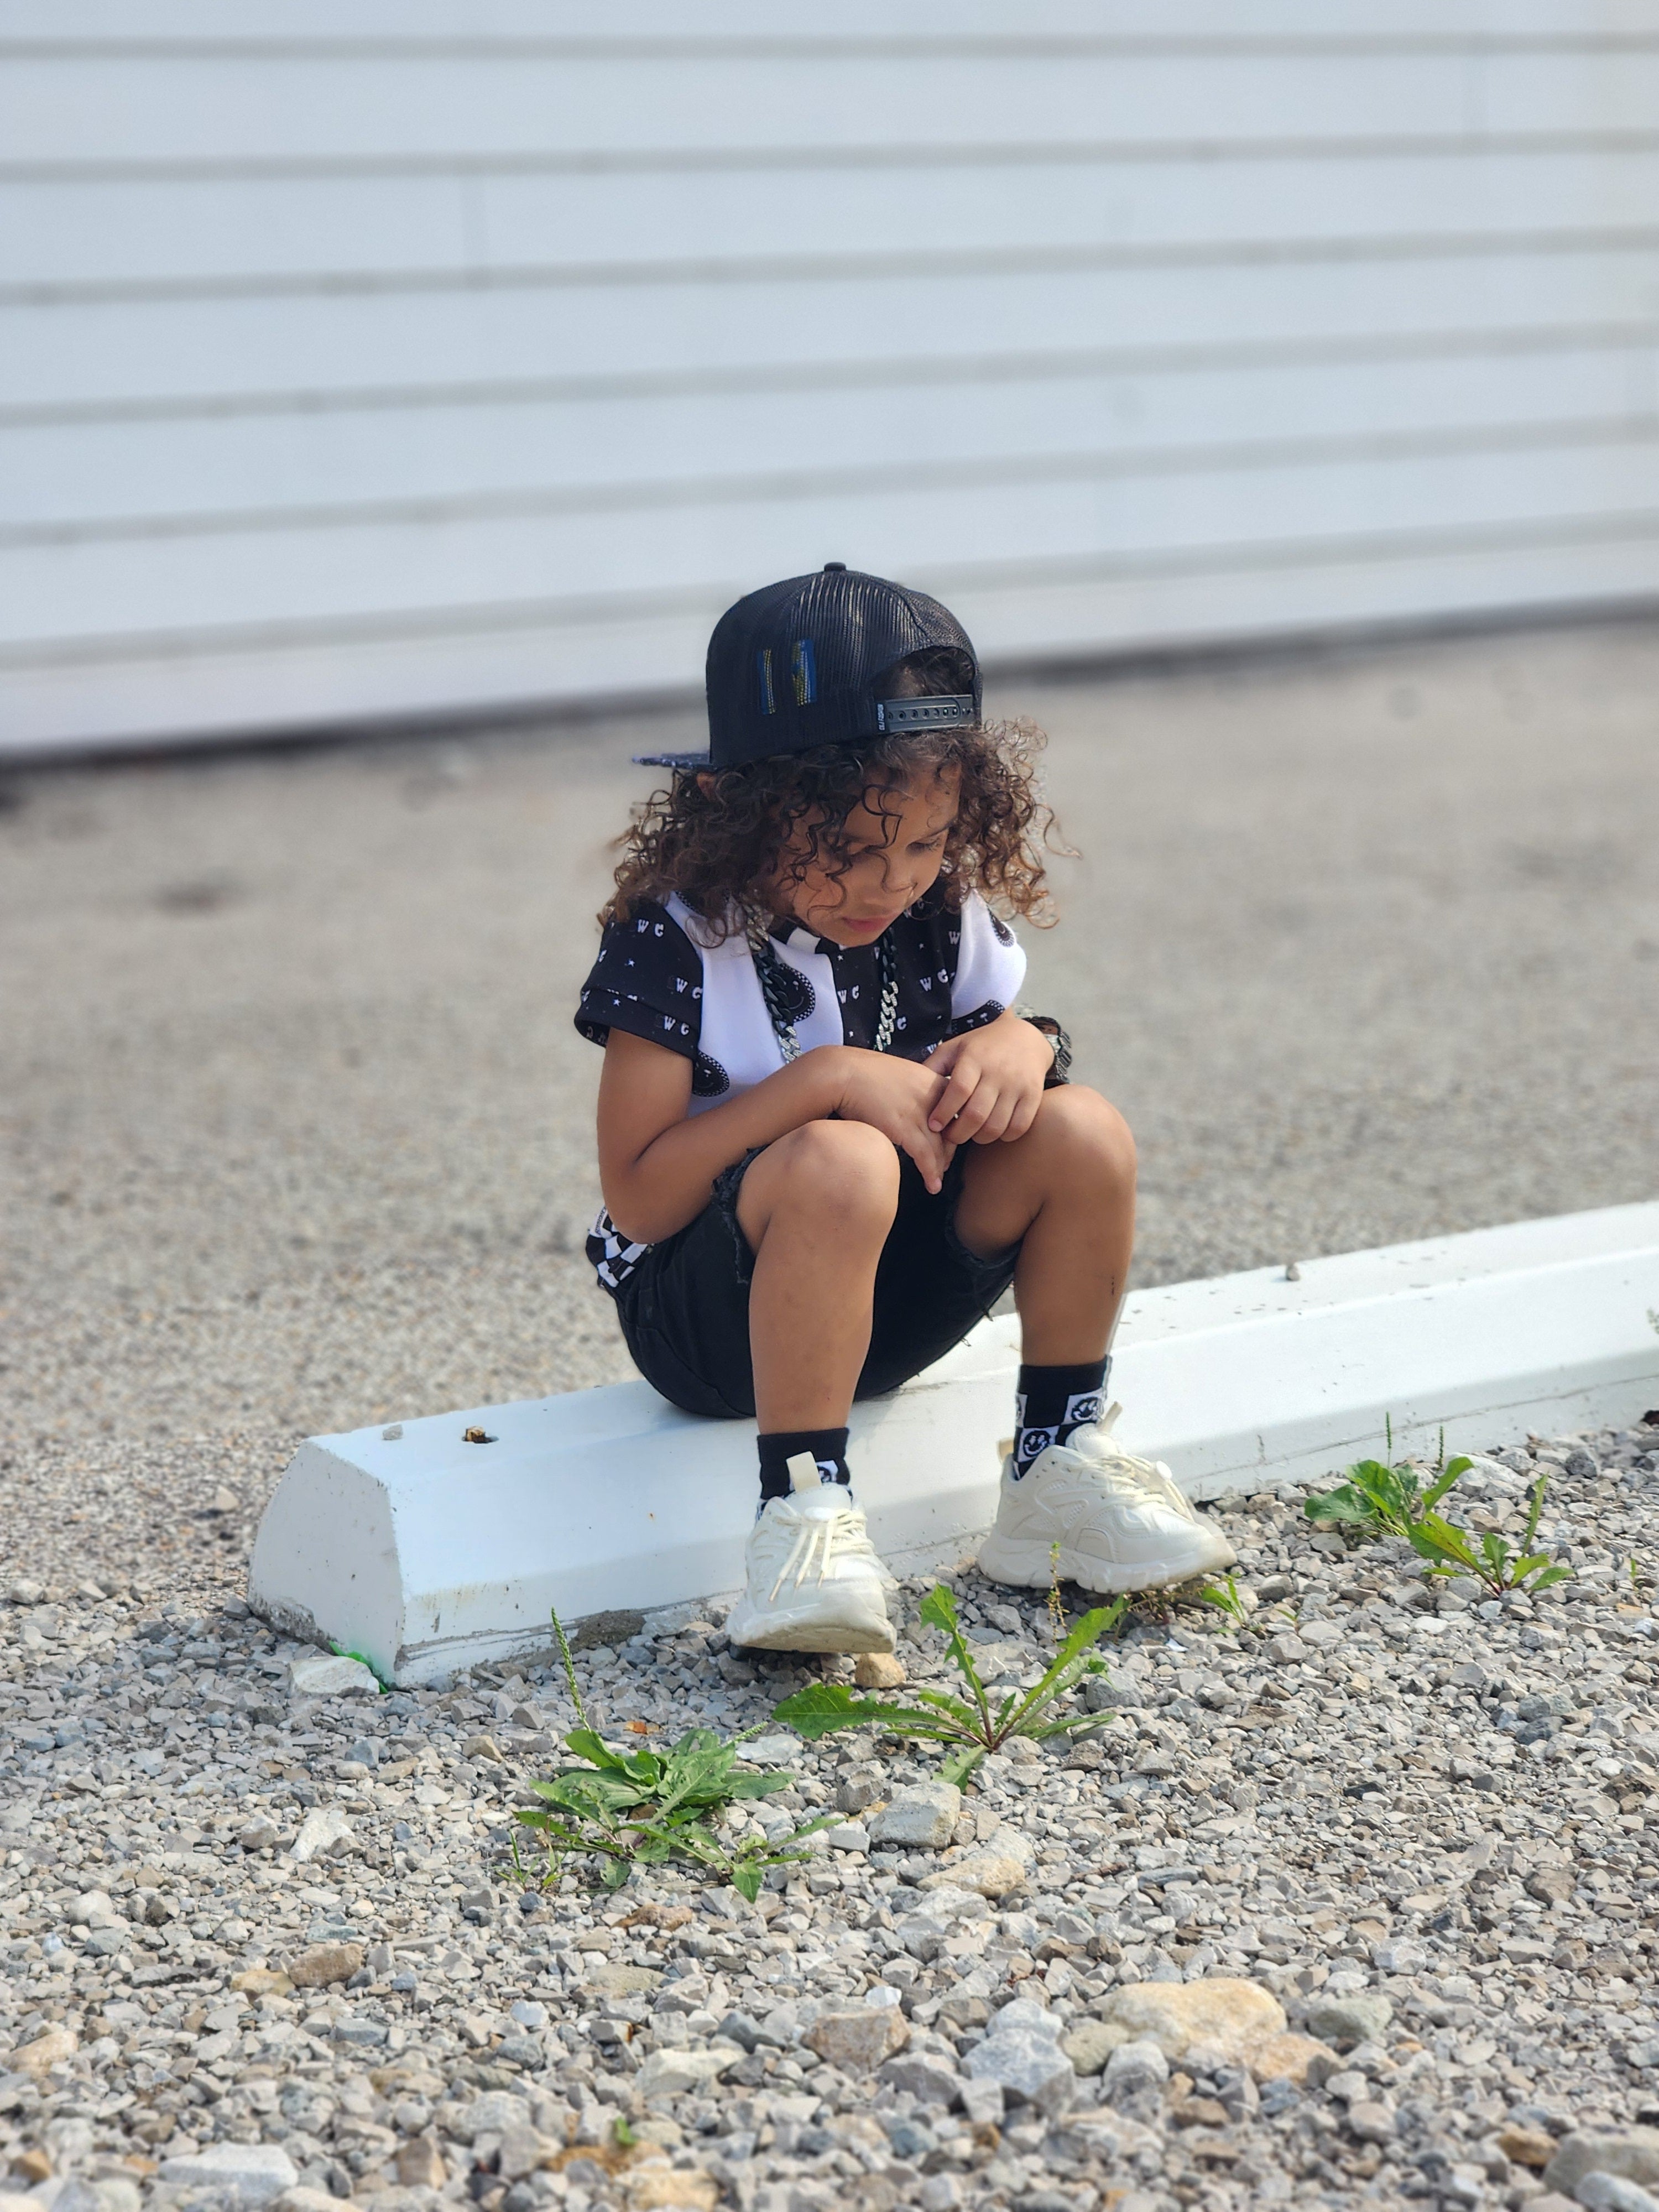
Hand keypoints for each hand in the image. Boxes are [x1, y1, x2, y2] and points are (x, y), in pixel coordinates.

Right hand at [818, 1047, 956, 1192]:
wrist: (843, 1073)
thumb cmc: (862, 1074)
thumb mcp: (899, 1075)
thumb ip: (912, 1090)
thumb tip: (912, 1105)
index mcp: (932, 1079)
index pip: (955, 1111)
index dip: (952, 1131)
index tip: (946, 1144)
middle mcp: (932, 1096)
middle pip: (951, 1131)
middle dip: (947, 1152)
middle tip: (942, 1165)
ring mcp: (920, 1112)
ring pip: (940, 1147)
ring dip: (939, 1168)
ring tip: (936, 1182)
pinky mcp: (905, 1127)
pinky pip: (926, 1156)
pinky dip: (931, 1173)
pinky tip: (932, 1184)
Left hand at [924, 1012, 1052, 1142]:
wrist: (1025, 1037)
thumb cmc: (982, 1046)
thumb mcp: (956, 1047)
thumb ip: (934, 1065)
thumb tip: (910, 1087)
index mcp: (975, 1058)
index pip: (958, 1090)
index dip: (944, 1112)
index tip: (933, 1125)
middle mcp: (998, 1072)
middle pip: (976, 1114)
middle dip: (958, 1133)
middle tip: (949, 1137)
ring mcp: (1018, 1085)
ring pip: (996, 1125)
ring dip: (979, 1138)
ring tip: (970, 1134)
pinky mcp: (1033, 1096)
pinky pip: (1018, 1127)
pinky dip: (1003, 1136)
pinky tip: (993, 1131)